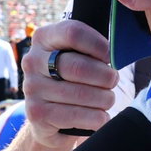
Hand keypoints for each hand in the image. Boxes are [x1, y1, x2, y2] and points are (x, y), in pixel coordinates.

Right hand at [19, 19, 120, 146]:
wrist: (48, 117)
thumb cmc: (72, 79)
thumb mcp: (77, 56)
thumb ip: (92, 48)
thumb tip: (118, 53)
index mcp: (44, 38)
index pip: (73, 33)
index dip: (99, 45)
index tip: (111, 57)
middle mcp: (33, 61)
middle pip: (79, 67)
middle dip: (105, 77)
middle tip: (113, 81)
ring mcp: (32, 88)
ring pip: (81, 94)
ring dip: (104, 99)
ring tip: (107, 100)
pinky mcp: (37, 114)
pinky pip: (77, 115)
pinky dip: (97, 117)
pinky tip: (100, 116)